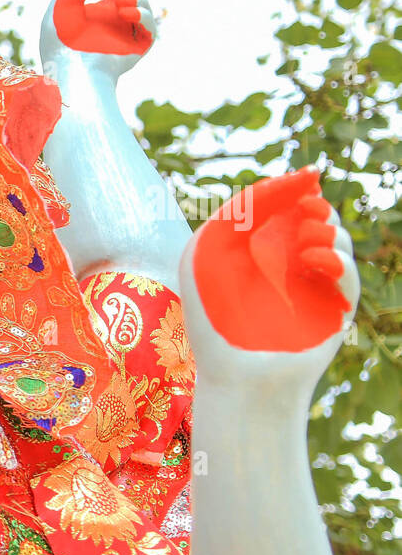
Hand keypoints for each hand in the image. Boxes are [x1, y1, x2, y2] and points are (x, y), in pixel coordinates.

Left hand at [41, 0, 155, 78]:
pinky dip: (142, 14)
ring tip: (118, 4)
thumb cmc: (61, 37)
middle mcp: (117, 22)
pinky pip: (150, 27)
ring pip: (144, 4)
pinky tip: (125, 13)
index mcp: (102, 11)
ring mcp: (128, 35)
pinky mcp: (137, 48)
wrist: (68, 67)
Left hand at [180, 167, 357, 390]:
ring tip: (305, 243)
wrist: (235, 376)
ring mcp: (311, 287)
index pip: (281, 209)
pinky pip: (346, 273)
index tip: (303, 178)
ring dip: (325, 230)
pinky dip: (336, 258)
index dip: (293, 189)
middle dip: (314, 206)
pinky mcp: (333, 310)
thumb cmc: (212, 319)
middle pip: (314, 217)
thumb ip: (234, 214)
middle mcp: (285, 266)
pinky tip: (313, 260)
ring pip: (336, 239)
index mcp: (254, 251)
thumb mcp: (207, 255)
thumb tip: (283, 185)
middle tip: (307, 208)